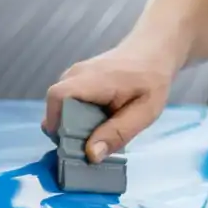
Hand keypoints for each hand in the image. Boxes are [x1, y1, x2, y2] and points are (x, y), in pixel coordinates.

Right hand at [43, 46, 175, 162]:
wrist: (152, 52)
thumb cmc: (151, 81)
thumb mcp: (145, 112)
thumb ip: (118, 133)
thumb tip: (91, 155)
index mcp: (94, 80)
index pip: (58, 96)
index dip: (56, 123)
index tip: (71, 144)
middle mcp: (76, 74)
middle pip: (55, 107)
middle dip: (65, 131)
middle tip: (87, 146)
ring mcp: (73, 75)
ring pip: (59, 107)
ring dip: (71, 125)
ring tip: (95, 134)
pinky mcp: (74, 80)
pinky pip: (65, 103)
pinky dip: (75, 117)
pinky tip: (96, 123)